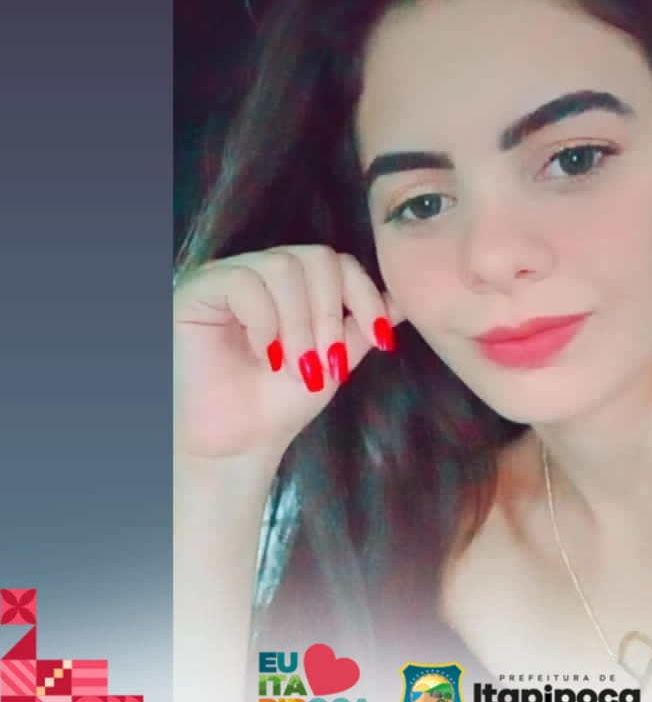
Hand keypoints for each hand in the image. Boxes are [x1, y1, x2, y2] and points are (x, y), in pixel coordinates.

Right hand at [174, 246, 402, 461]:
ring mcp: (230, 276)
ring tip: (295, 366)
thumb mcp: (333, 359)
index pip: (340, 262)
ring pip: (283, 267)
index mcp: (296, 284)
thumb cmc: (279, 402)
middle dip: (331, 314)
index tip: (379, 339)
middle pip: (317, 257)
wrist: (237, 443)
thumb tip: (402, 299)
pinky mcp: (199, 290)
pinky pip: (243, 282)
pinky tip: (264, 354)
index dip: (365, 295)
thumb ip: (361, 326)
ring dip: (300, 323)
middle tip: (325, 363)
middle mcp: (263, 271)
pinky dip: (264, 321)